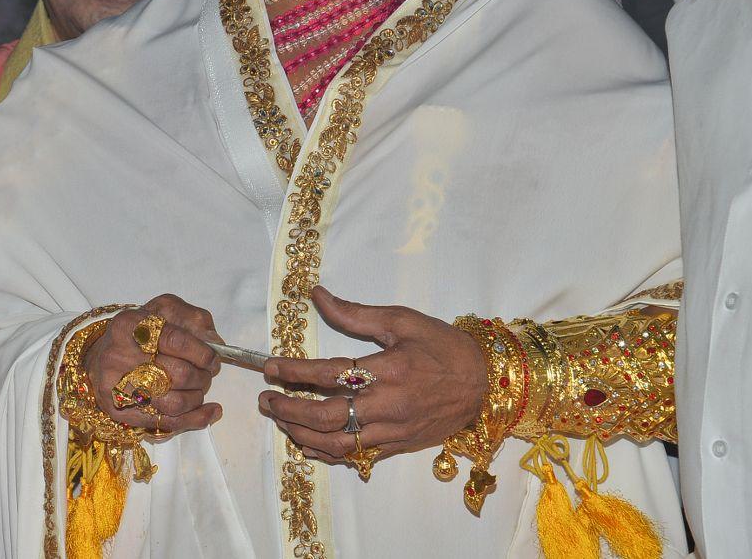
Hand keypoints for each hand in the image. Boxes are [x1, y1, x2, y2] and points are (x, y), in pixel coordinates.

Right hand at [82, 294, 222, 434]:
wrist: (100, 356)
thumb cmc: (139, 333)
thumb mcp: (164, 311)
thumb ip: (193, 319)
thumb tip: (215, 343)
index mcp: (131, 325)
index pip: (176, 341)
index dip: (202, 353)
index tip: (212, 358)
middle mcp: (119, 356)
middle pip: (178, 374)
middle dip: (203, 376)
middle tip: (206, 373)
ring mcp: (117, 387)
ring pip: (174, 403)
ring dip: (197, 398)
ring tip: (199, 389)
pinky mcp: (120, 412)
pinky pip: (166, 423)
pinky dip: (195, 420)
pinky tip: (209, 412)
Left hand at [258, 286, 484, 466]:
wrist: (485, 383)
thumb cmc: (443, 347)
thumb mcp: (401, 320)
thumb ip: (355, 313)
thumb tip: (316, 296)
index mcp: (389, 370)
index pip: (329, 374)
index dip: (294, 372)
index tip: (270, 368)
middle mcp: (388, 405)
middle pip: (326, 415)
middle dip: (289, 409)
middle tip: (266, 399)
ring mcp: (393, 431)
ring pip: (337, 442)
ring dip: (302, 433)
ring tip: (281, 420)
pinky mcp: (398, 447)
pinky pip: (355, 456)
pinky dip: (326, 453)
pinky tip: (307, 443)